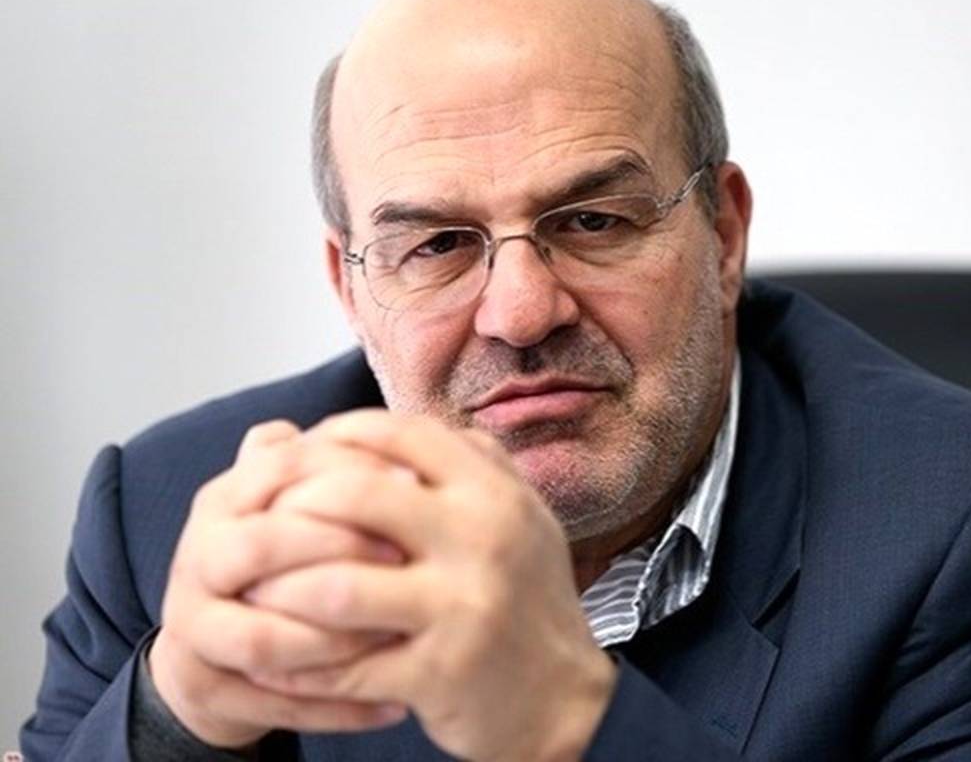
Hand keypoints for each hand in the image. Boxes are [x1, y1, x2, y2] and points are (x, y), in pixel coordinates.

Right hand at [149, 420, 408, 748]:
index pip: (277, 470)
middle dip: (336, 549)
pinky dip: (337, 709)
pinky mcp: (205, 687)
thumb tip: (405, 456)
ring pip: (262, 638)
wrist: (212, 642)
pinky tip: (395, 705)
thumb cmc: (277, 560)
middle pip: (259, 546)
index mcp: (224, 500)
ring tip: (401, 635)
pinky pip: (274, 705)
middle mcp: (197, 557)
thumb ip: (332, 471)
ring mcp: (193, 627)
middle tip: (406, 559)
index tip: (412, 485)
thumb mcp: (293, 504)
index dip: (345, 471)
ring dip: (336, 640)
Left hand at [245, 410, 617, 761]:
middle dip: (290, 506)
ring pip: (337, 586)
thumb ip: (470, 467)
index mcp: (495, 492)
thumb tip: (395, 425)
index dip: (335, 435)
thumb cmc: (528, 602)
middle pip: (356, 496)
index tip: (298, 453)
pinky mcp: (442, 673)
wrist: (565, 701)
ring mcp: (463, 607)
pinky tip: (271, 661)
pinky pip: (345, 665)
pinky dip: (298, 665)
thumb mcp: (520, 518)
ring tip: (249, 594)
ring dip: (279, 591)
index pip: (399, 433)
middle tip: (256, 524)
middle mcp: (484, 539)